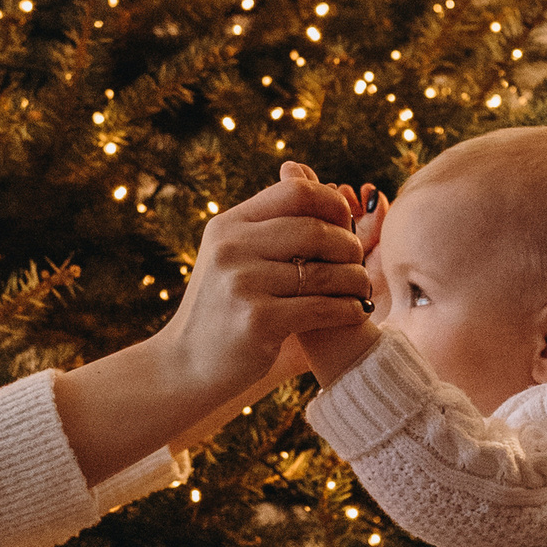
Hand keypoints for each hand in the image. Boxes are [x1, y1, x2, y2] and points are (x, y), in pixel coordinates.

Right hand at [51, 169, 368, 485]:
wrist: (185, 366)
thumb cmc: (223, 310)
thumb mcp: (233, 257)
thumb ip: (271, 225)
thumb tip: (321, 180)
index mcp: (227, 225)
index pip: (294, 191)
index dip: (331, 202)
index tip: (346, 223)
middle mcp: (231, 248)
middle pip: (314, 230)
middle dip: (348, 246)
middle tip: (359, 263)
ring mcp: (241, 284)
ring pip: (322, 271)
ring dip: (354, 280)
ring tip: (362, 289)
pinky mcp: (257, 320)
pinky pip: (320, 307)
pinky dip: (346, 309)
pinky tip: (355, 312)